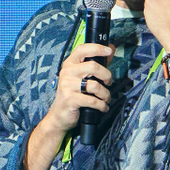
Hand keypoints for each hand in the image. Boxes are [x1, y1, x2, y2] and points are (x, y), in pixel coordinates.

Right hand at [24, 41, 112, 169]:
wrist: (57, 122)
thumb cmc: (72, 101)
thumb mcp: (79, 81)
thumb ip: (92, 67)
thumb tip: (112, 50)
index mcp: (68, 65)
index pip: (83, 48)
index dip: (98, 47)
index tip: (111, 50)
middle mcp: (65, 74)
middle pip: (94, 67)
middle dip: (107, 76)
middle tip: (109, 83)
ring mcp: (66, 87)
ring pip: (95, 84)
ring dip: (105, 93)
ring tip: (104, 100)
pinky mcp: (69, 102)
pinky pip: (93, 100)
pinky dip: (101, 105)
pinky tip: (101, 109)